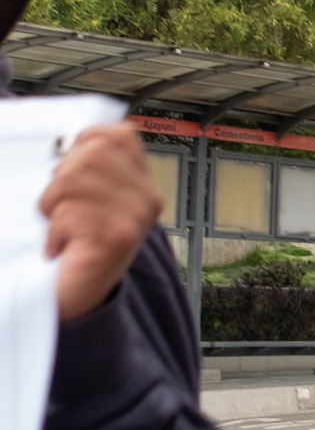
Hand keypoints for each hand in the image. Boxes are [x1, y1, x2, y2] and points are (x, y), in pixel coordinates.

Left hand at [41, 124, 162, 320]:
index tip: (70, 168)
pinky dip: (53, 232)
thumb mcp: (92, 199)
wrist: (78, 294)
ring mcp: (134, 219)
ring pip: (72, 180)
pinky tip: (62, 247)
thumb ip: (92, 169)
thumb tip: (74, 139)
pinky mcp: (115, 239)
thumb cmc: (78, 244)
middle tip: (61, 207)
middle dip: (60, 179)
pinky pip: (67, 214)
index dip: (84, 143)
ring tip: (60, 226)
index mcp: (142, 184)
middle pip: (90, 153)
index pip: (119, 135)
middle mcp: (146, 199)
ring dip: (51, 206)